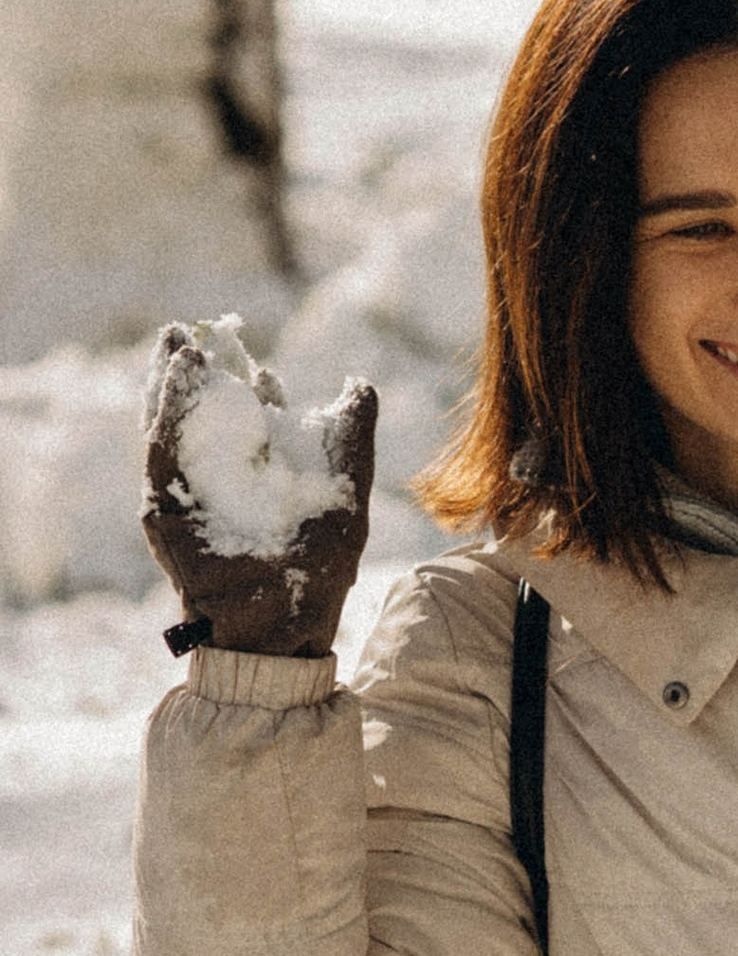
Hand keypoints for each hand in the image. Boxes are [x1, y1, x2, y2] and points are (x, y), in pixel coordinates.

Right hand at [140, 321, 376, 660]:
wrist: (285, 624)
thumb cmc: (319, 572)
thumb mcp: (346, 495)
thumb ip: (352, 438)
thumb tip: (360, 381)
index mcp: (264, 478)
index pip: (252, 422)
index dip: (253, 388)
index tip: (261, 364)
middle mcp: (224, 482)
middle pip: (206, 413)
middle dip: (201, 372)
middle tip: (197, 330)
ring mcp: (192, 494)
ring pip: (173, 423)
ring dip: (171, 380)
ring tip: (178, 339)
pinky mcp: (165, 508)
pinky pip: (159, 449)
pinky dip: (164, 409)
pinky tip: (177, 374)